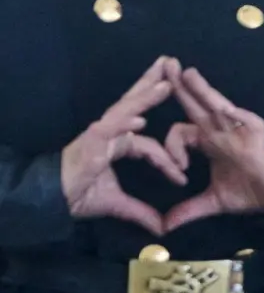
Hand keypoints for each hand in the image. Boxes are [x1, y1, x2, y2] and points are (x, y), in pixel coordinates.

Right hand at [60, 57, 187, 235]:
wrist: (51, 200)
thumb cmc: (78, 196)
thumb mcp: (116, 204)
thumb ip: (140, 212)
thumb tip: (162, 228)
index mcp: (118, 144)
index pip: (149, 145)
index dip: (167, 162)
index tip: (182, 178)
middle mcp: (111, 133)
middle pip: (136, 105)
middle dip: (153, 85)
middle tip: (172, 64)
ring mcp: (101, 134)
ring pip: (127, 111)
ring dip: (146, 96)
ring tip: (166, 82)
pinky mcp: (91, 141)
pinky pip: (111, 129)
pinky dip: (125, 122)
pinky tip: (140, 118)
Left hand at [160, 64, 263, 231]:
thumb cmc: (246, 193)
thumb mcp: (211, 202)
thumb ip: (187, 210)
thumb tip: (163, 227)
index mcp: (208, 143)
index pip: (181, 130)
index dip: (172, 146)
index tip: (177, 168)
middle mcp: (220, 131)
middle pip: (195, 105)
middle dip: (179, 86)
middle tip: (163, 64)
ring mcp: (238, 129)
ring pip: (216, 106)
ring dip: (202, 90)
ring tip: (186, 74)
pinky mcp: (256, 133)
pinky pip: (243, 118)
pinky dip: (232, 112)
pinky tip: (222, 105)